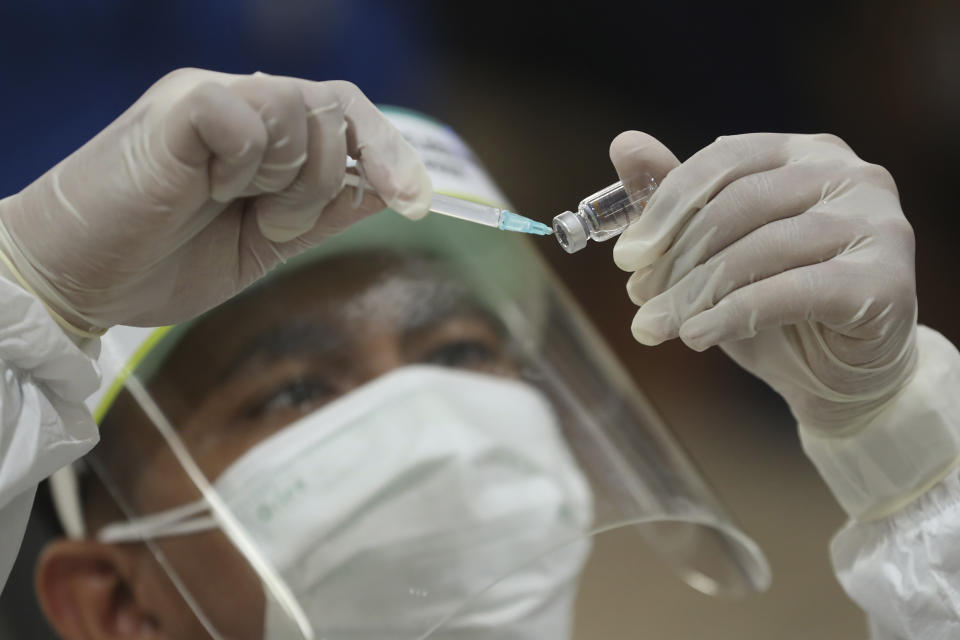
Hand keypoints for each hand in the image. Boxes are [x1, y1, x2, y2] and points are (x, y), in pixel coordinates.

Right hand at [0, 68, 430, 329]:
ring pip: (305, 110)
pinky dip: (250, 162)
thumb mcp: (264, 244)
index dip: (391, 154)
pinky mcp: (181, 108)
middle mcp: (242, 104)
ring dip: (293, 180)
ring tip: (238, 209)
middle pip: (339, 107)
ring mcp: (210, 99)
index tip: (417, 203)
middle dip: (330, 181)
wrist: (76, 280)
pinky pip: (253, 115)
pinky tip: (209, 187)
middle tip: (277, 225)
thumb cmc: (160, 263)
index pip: (348, 115)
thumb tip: (391, 191)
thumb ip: (324, 212)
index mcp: (263, 134)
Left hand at [610, 131, 917, 431]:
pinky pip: (789, 293)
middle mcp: (850, 175)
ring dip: (694, 293)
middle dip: (676, 257)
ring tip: (655, 325)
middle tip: (638, 297)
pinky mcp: (885, 280)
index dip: (667, 206)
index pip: (725, 159)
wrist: (839, 375)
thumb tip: (624, 144)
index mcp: (806, 153)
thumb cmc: (775, 305)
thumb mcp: (716, 250)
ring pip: (760, 250)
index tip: (625, 256)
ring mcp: (877, 224)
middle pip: (739, 205)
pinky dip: (731, 315)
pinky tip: (696, 336)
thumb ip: (678, 197)